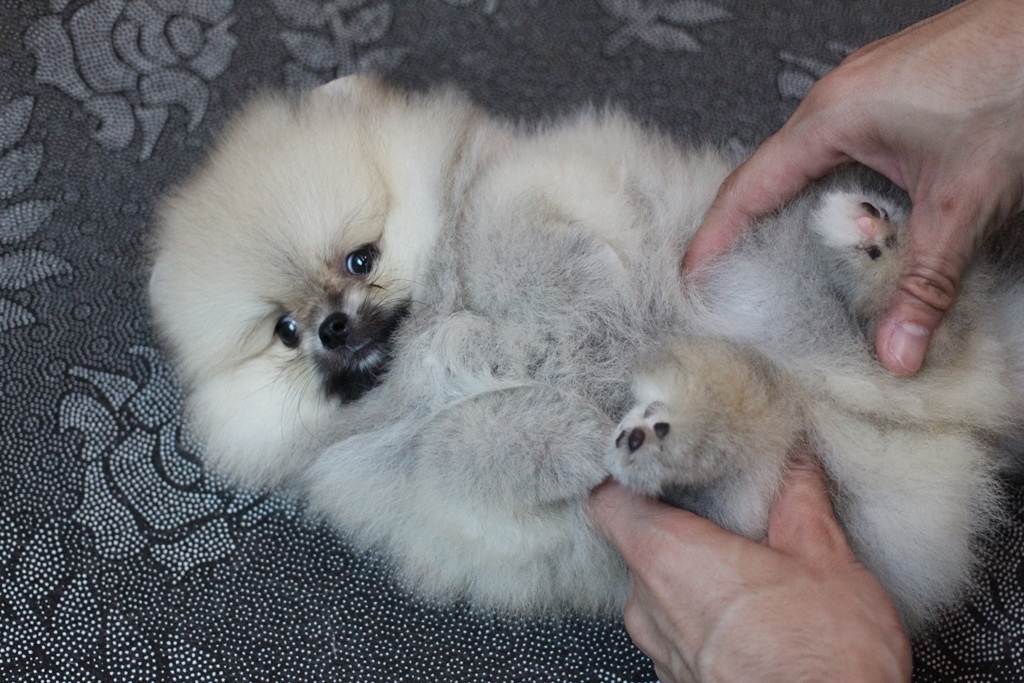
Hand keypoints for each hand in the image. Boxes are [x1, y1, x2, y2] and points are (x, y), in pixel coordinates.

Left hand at [588, 452, 911, 682]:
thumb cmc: (825, 659)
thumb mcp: (826, 559)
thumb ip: (798, 501)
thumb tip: (794, 465)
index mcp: (670, 558)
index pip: (606, 500)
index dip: (624, 475)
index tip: (652, 462)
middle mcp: (648, 606)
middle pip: (638, 544)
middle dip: (679, 526)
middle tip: (725, 514)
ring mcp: (660, 651)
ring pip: (658, 592)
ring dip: (693, 577)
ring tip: (748, 568)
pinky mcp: (678, 682)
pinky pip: (676, 633)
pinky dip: (701, 618)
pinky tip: (749, 617)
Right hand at [685, 0, 1023, 375]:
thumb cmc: (1014, 80)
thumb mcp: (964, 198)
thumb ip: (927, 281)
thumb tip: (897, 353)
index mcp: (831, 118)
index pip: (749, 187)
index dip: (715, 236)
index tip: (693, 277)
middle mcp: (834, 100)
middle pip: (769, 176)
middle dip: (748, 231)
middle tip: (733, 281)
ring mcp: (861, 91)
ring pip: (806, 163)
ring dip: (795, 211)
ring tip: (784, 261)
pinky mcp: (889, 93)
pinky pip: (837, 148)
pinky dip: (830, 190)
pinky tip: (850, 220)